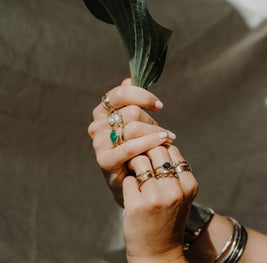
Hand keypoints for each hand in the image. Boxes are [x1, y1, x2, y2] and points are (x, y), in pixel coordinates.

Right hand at [88, 79, 175, 205]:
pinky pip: (130, 148)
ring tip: (168, 139)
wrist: (132, 179)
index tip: (159, 106)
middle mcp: (96, 125)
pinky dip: (149, 144)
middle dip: (152, 122)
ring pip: (133, 128)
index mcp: (102, 112)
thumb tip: (128, 78)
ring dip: (155, 133)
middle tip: (165, 133)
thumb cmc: (136, 148)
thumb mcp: (135, 123)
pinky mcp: (104, 161)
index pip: (120, 94)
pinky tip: (163, 143)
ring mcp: (98, 144)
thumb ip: (131, 101)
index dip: (142, 96)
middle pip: (131, 112)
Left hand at [122, 145, 198, 262]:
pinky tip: (131, 192)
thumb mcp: (181, 197)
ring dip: (134, 164)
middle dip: (145, 151)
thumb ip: (175, 173)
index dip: (160, 149)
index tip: (152, 156)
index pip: (172, 150)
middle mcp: (175, 190)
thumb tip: (158, 144)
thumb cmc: (168, 222)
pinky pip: (127, 179)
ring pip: (140, 160)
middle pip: (156, 150)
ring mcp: (155, 198)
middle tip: (140, 160)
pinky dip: (127, 182)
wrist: (159, 255)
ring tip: (134, 174)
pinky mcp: (136, 205)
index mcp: (189, 185)